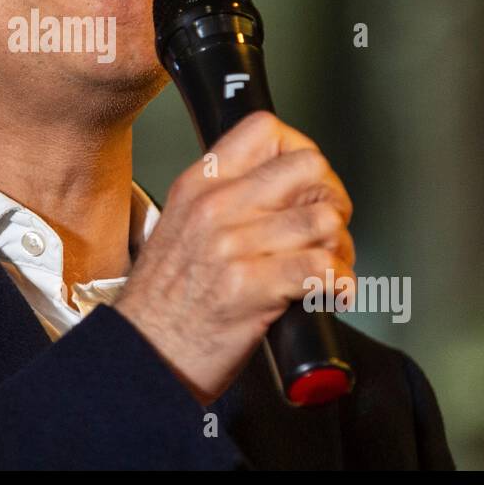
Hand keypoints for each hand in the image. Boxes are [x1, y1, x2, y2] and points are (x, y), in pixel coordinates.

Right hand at [113, 110, 355, 405]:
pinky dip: (341, 283)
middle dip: (332, 197)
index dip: (300, 150)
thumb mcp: (180, 226)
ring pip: (323, 218)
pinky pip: (322, 267)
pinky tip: (331, 294)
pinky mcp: (250, 286)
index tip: (308, 181)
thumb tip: (285, 191)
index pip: (264, 129)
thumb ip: (224, 200)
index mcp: (198, 185)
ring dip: (340, 247)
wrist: (142, 355)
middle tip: (327, 226)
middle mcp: (215, 206)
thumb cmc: (165, 303)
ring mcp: (232, 245)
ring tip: (329, 266)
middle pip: (308, 166)